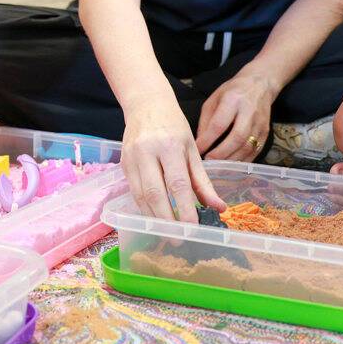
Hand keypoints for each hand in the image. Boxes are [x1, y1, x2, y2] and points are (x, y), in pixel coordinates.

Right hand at [122, 101, 223, 222]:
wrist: (145, 104)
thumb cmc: (173, 126)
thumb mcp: (192, 149)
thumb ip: (203, 181)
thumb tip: (219, 208)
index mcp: (169, 146)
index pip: (177, 183)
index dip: (184, 209)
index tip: (192, 228)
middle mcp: (147, 152)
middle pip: (155, 194)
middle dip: (166, 220)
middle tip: (178, 239)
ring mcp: (131, 158)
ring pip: (141, 196)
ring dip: (153, 218)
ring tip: (167, 233)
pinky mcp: (123, 164)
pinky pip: (134, 192)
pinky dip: (144, 208)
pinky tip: (155, 218)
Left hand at [196, 70, 275, 161]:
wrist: (260, 85)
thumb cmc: (233, 91)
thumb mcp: (214, 99)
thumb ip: (206, 120)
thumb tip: (199, 142)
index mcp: (233, 100)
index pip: (219, 123)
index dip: (208, 139)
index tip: (197, 149)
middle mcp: (249, 112)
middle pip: (237, 137)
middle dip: (221, 153)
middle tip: (208, 161)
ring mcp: (260, 124)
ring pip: (247, 147)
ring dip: (231, 160)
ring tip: (218, 167)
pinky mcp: (266, 133)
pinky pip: (255, 152)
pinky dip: (242, 162)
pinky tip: (232, 166)